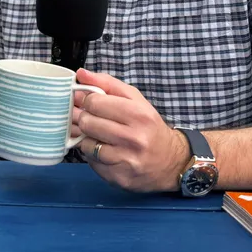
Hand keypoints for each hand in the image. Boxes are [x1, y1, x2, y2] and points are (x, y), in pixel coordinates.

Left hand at [71, 69, 189, 192]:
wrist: (171, 162)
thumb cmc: (148, 127)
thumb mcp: (135, 99)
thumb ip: (107, 84)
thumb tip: (81, 74)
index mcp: (138, 114)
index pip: (94, 102)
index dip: (88, 101)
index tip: (92, 104)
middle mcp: (134, 138)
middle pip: (87, 123)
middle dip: (85, 119)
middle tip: (93, 120)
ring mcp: (126, 160)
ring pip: (86, 144)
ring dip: (87, 139)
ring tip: (99, 136)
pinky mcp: (118, 177)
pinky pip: (92, 162)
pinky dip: (93, 155)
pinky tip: (104, 151)